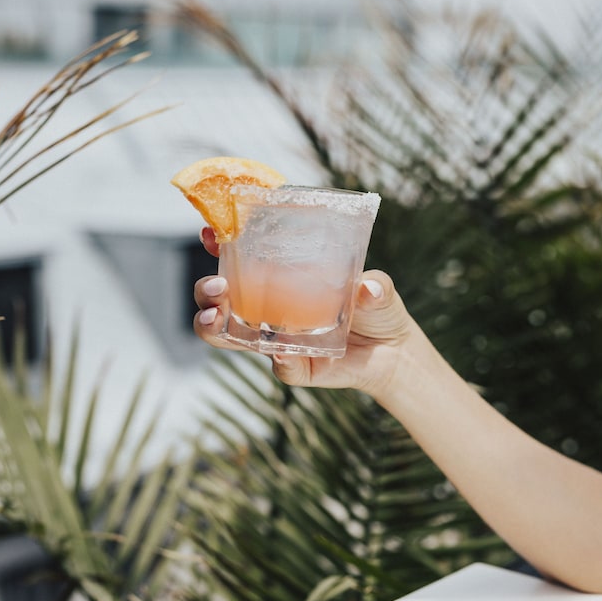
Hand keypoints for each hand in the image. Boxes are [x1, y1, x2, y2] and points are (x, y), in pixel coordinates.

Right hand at [193, 226, 413, 397]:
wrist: (395, 350)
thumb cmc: (375, 305)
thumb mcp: (377, 284)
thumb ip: (375, 284)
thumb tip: (369, 288)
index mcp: (280, 279)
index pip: (240, 259)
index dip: (219, 245)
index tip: (209, 232)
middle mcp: (270, 309)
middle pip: (219, 301)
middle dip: (206, 292)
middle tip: (217, 287)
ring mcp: (279, 339)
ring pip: (230, 337)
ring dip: (214, 328)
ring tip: (216, 318)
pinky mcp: (298, 367)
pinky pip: (282, 368)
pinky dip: (282, 362)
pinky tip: (283, 353)